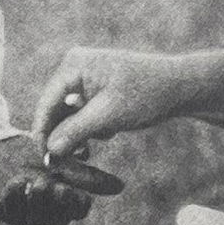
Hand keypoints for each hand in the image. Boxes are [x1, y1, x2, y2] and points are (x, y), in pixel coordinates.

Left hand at [0, 134, 124, 224]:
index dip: (79, 205)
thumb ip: (85, 175)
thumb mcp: (59, 162)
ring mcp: (21, 212)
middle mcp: (42, 211)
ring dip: (38, 200)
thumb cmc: (25, 157)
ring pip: (34, 218)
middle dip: (60, 204)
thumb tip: (120, 187)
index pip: (77, 211)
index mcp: (59, 200)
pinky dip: (13, 196)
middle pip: (58, 219)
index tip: (81, 194)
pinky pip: (8, 210)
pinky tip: (15, 182)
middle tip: (60, 188)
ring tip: (37, 182)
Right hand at [33, 47, 199, 161]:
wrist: (180, 88)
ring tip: (105, 134)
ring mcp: (85, 78)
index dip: (43, 132)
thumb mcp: (108, 116)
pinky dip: (92, 127)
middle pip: (55, 109)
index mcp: (73, 65)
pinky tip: (112, 129)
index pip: (46, 103)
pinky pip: (82, 114)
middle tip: (75, 158)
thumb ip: (75, 132)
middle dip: (65, 134)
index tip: (45, 159)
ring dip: (82, 132)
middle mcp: (75, 67)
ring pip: (69, 115)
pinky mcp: (96, 89)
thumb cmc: (146, 95)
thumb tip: (49, 150)